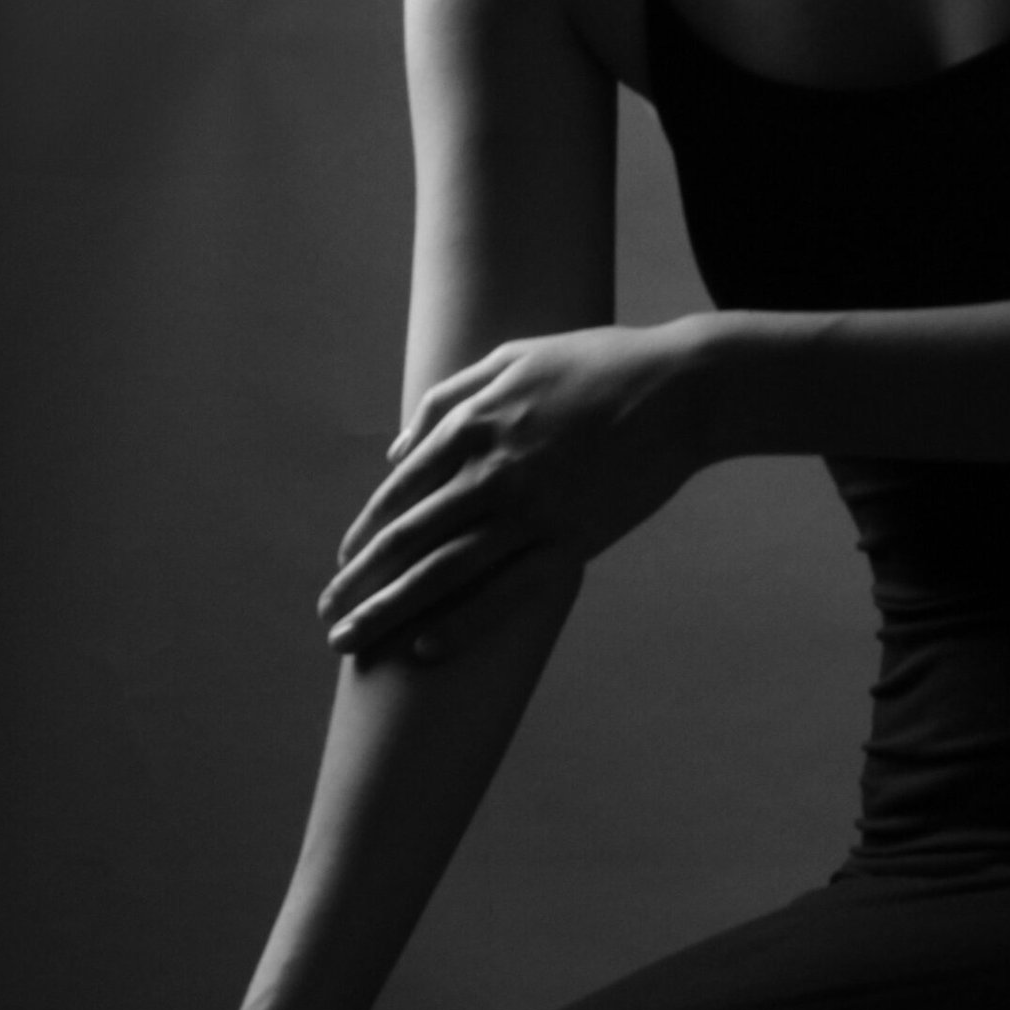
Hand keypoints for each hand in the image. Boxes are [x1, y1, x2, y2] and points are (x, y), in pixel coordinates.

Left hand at [318, 319, 710, 659]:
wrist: (682, 389)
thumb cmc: (598, 365)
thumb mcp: (512, 359)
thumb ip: (446, 400)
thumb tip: (396, 452)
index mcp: (473, 425)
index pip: (398, 493)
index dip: (364, 534)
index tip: (343, 566)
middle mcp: (491, 472)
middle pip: (407, 540)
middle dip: (359, 585)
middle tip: (327, 620)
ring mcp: (531, 512)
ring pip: (442, 573)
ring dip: (389, 612)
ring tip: (352, 642)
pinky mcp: (573, 541)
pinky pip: (508, 593)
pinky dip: (463, 624)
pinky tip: (426, 650)